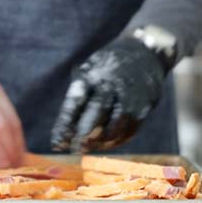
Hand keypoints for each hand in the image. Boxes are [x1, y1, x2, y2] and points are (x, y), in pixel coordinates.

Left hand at [51, 38, 165, 151]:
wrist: (145, 53)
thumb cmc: (106, 70)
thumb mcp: (88, 74)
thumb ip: (77, 100)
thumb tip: (64, 135)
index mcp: (92, 75)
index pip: (75, 101)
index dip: (65, 124)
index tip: (56, 143)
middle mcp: (111, 84)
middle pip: (97, 111)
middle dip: (84, 134)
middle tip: (75, 149)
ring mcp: (129, 95)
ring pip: (115, 124)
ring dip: (101, 140)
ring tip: (89, 147)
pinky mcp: (144, 106)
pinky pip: (130, 129)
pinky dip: (116, 140)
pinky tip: (106, 143)